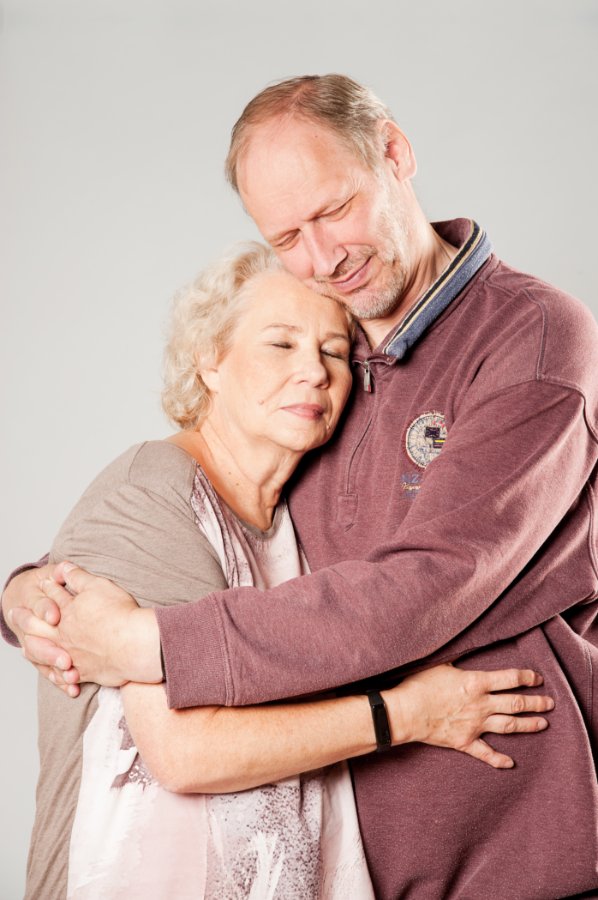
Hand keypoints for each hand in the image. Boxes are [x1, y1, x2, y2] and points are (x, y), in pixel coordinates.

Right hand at [1, 564, 80, 692]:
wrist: (24, 600)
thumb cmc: (47, 586)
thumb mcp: (53, 576)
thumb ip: (61, 573)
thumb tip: (65, 567)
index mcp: (33, 602)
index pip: (37, 605)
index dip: (45, 609)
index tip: (55, 615)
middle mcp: (32, 626)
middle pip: (37, 640)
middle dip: (50, 650)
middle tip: (66, 659)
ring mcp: (37, 643)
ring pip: (42, 659)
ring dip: (55, 669)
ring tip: (71, 677)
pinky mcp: (47, 657)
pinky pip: (50, 672)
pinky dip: (61, 681)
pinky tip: (72, 689)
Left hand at [9, 562, 162, 688]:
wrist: (134, 644)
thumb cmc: (119, 614)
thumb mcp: (98, 586)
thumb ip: (78, 577)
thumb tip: (64, 567)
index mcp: (68, 612)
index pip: (53, 598)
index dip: (46, 590)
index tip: (39, 586)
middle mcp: (65, 635)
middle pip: (39, 627)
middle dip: (26, 618)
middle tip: (14, 614)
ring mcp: (72, 655)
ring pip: (46, 654)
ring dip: (37, 649)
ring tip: (26, 648)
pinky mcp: (85, 671)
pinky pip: (66, 676)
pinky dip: (59, 676)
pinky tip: (57, 674)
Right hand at [384, 664, 553, 767]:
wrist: (406, 711)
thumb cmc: (420, 684)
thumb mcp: (441, 664)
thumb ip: (459, 659)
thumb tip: (467, 646)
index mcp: (476, 683)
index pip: (509, 678)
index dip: (526, 677)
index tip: (536, 678)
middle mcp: (481, 704)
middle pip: (515, 703)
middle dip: (536, 703)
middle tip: (550, 703)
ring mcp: (475, 725)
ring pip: (508, 726)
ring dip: (528, 725)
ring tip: (543, 723)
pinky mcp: (464, 741)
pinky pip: (485, 753)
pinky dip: (498, 759)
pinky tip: (510, 763)